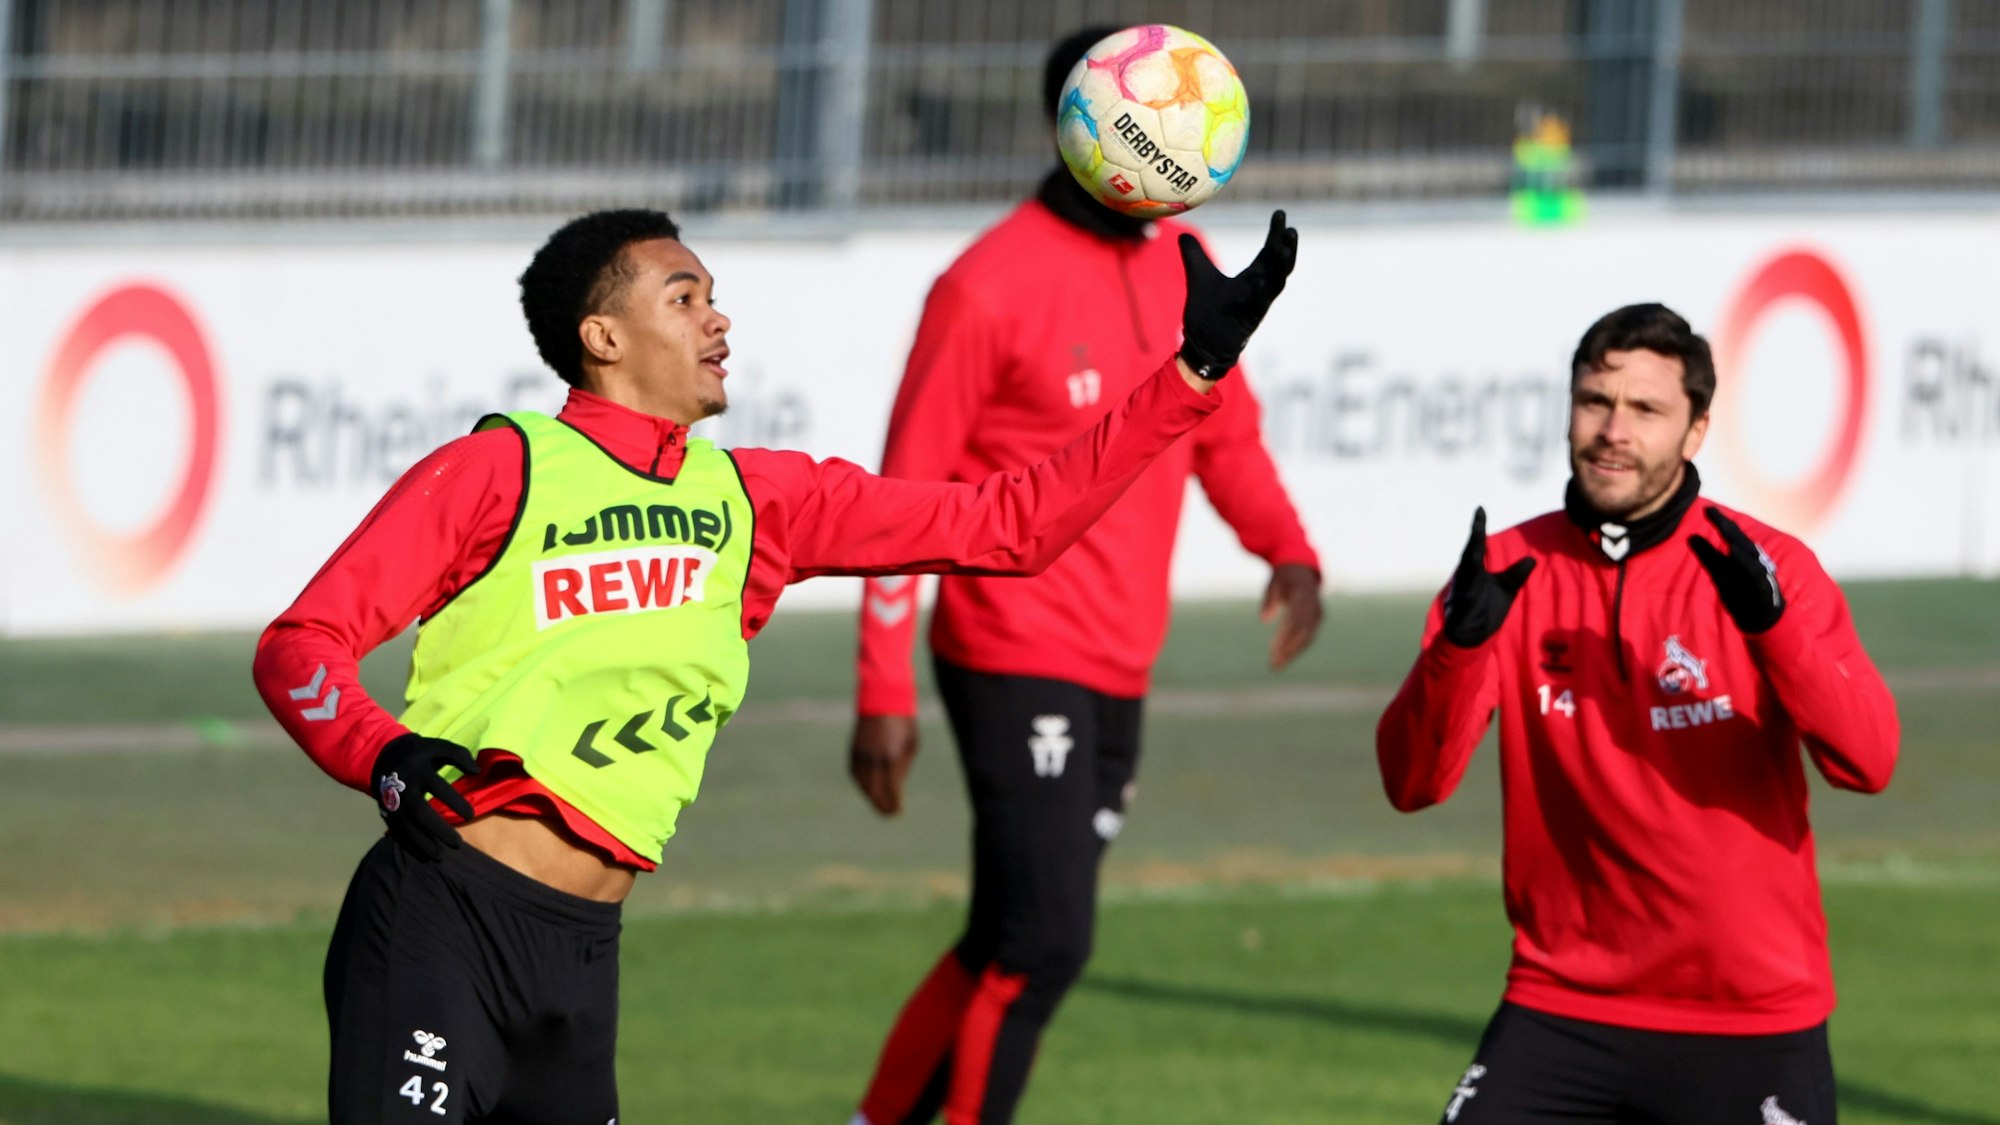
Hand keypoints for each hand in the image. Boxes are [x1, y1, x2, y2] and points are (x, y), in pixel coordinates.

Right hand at [371, 733, 479, 860]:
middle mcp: (403, 787)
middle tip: (457, 843)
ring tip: (440, 855)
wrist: (384, 756)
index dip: (455, 801)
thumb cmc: (420, 753)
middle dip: (438, 829)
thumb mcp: (439, 747)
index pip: (438, 787)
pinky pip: (397, 831)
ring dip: (423, 842)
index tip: (471, 815)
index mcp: (418, 769)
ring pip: (407, 826)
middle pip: (420, 812)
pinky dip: (410, 845)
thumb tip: (477, 771)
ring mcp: (393, 801)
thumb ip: (460, 755)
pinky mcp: (387, 811)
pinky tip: (424, 856)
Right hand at [850, 714, 918, 816]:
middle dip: (882, 806)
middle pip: (874, 792)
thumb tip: (896, 788)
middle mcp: (874, 760)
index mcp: (891, 759)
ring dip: (871, 797)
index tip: (899, 812)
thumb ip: (903, 768)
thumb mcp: (911, 745)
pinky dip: (863, 785)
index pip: (891, 791)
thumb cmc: (903, 723)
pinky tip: (870, 789)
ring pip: (863, 785)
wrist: (882, 700)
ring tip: (880, 805)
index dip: (894, 804)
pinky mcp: (854, 751)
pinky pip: (856, 775)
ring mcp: (861, 756)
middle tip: (889, 815)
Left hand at [1177, 210, 1298, 379]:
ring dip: (1283, 264)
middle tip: (1290, 227)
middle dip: (1286, 245)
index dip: (1276, 233)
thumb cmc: (1206, 311)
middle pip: (1280, 263)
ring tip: (1287, 246)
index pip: (1270, 250)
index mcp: (1252, 276)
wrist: (1202, 342)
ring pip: (1278, 282)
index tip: (1280, 213)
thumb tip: (1182, 235)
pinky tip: (1262, 281)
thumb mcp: (1199, 276)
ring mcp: (1256, 303)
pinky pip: (1259, 304)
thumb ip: (1193, 254)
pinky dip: (1262, 292)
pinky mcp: (1249, 318)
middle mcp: (1259, 287)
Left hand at [1261, 563, 1322, 669]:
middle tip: (1274, 663)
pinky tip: (1285, 658)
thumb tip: (1264, 619)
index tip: (1273, 650)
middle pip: (1302, 632)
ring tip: (1277, 665)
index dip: (1285, 636)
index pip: (1295, 620)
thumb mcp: (1273, 584)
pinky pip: (1309, 636)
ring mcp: (1318, 613)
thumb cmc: (1283, 577)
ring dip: (1293, 652)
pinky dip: (1297, 648)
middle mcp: (1314, 605)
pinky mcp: (1317, 619)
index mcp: (1303, 595)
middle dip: (1288, 649)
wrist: (1301, 569)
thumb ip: (1269, 601)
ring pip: (1307, 637)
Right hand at [1442, 508, 1534, 647]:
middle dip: (1473, 537)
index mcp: (1475, 570)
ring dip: (1470, 557)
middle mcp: (1466, 578)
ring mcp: (1462, 593)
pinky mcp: (1461, 610)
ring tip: (1474, 542)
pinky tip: (1471, 587)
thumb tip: (1532, 560)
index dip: (1478, 528)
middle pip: (1469, 553)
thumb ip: (1516, 575)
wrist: (1471, 636)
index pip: (1476, 545)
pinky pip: (1463, 599)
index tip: (1480, 509)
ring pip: (1465, 572)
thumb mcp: (1506, 590)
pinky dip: (1466, 592)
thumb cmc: (1486, 610)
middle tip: (1478, 518)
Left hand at [1688, 508, 1783, 633]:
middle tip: (1709, 511)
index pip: (1732, 534)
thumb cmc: (1741, 591)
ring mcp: (1759, 572)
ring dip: (1735, 539)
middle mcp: (1753, 559)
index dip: (1720, 521)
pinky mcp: (1763, 587)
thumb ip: (1708, 555)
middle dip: (1724, 524)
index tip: (1706, 508)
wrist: (1762, 617)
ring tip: (1722, 527)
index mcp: (1743, 553)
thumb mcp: (1721, 573)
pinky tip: (1733, 552)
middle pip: (1738, 539)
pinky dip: (1744, 562)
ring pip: (1747, 553)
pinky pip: (1753, 573)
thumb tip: (1691, 536)